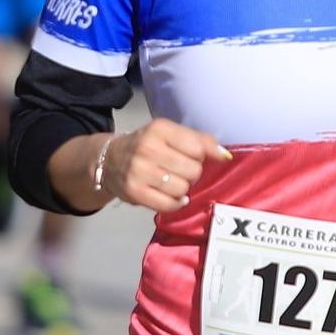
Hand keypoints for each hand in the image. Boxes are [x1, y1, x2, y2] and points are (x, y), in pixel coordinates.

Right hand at [100, 118, 231, 212]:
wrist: (109, 159)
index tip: (191, 157)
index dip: (200, 156)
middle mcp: (148, 148)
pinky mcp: (135, 192)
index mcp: (159, 129)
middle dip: (192, 173)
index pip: (198, 148)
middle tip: (180, 171)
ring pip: (183, 188)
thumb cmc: (147, 145)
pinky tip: (170, 195)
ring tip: (172, 182)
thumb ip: (200, 141)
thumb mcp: (171, 134)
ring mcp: (139, 171)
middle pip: (193, 170)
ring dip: (183, 188)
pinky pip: (169, 205)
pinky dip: (175, 203)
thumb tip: (225, 156)